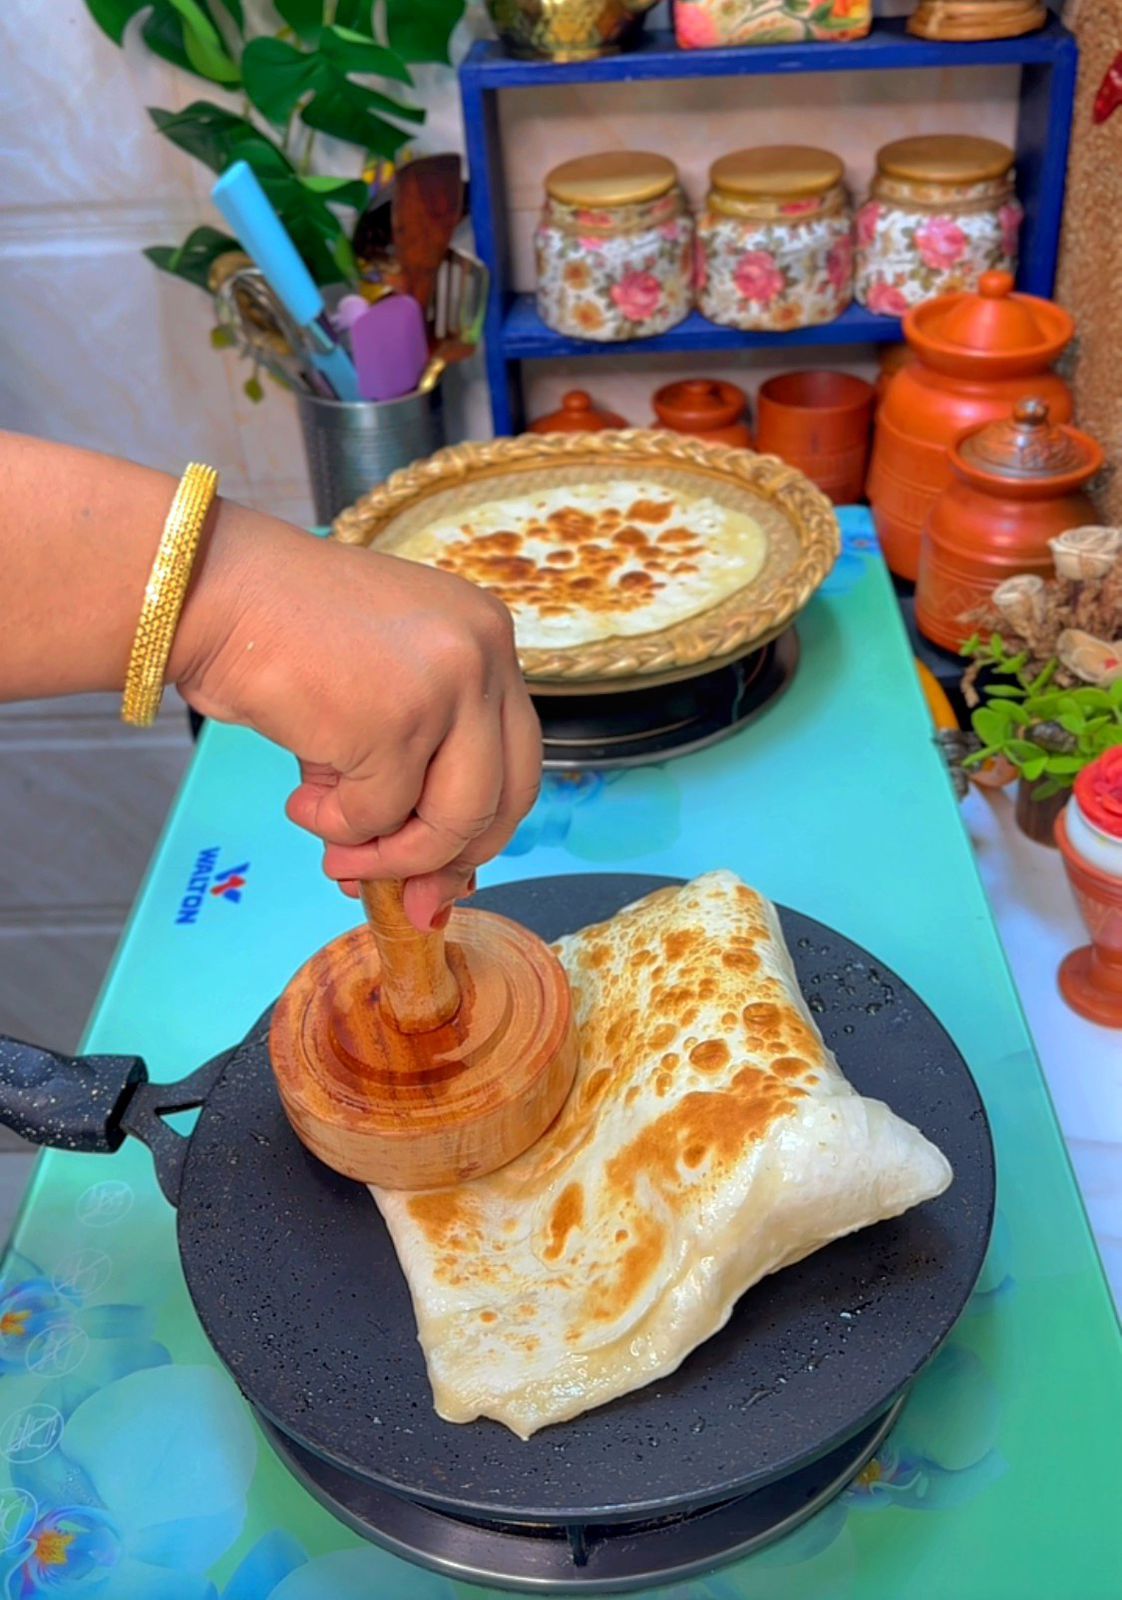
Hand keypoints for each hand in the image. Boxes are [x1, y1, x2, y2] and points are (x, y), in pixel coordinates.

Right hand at [174, 510, 540, 931]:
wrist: (214, 591)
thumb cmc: (280, 638)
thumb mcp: (375, 701)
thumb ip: (411, 777)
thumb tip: (432, 887)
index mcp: (487, 636)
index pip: (517, 756)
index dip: (480, 825)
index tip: (441, 871)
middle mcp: (485, 653)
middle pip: (508, 794)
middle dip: (451, 857)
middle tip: (409, 896)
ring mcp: (450, 684)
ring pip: (455, 819)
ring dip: (391, 853)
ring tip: (336, 849)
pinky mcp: (399, 719)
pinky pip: (379, 815)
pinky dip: (335, 825)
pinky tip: (301, 799)